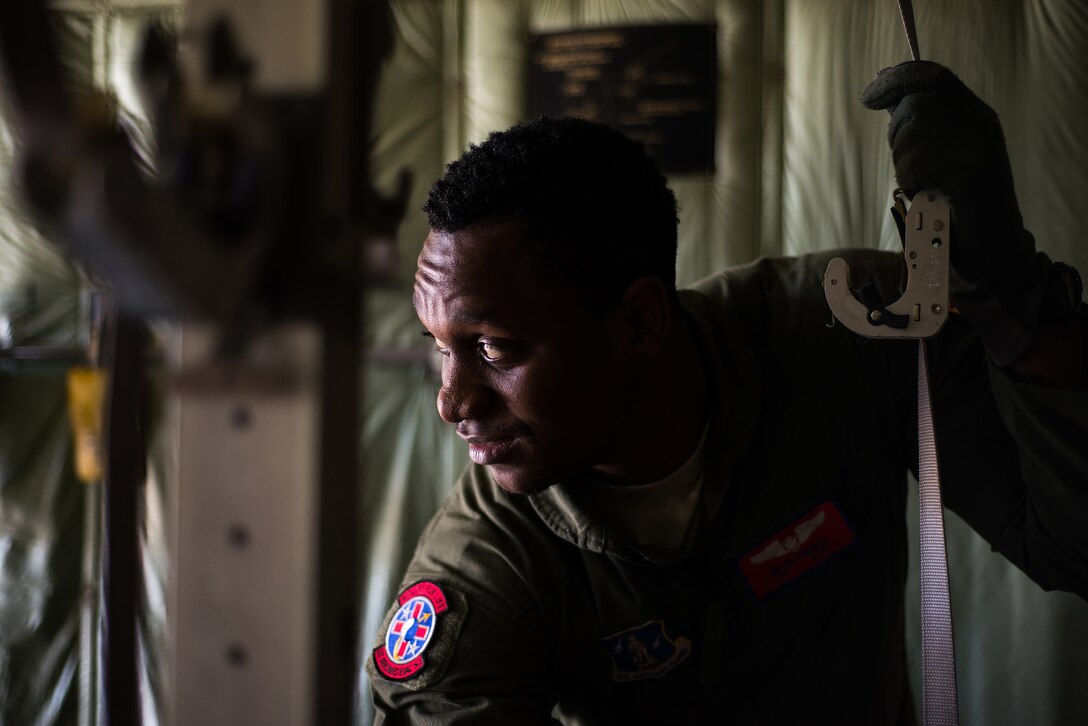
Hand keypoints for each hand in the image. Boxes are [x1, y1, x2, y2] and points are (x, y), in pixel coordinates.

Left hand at [862, 61, 1061, 365]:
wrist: (990, 250)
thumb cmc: (954, 208)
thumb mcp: (936, 158)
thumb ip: (916, 126)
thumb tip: (883, 93)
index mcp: (974, 115)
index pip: (931, 75)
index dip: (897, 80)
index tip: (869, 95)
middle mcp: (979, 121)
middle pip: (914, 106)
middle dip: (901, 139)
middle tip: (919, 170)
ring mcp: (977, 143)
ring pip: (910, 139)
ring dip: (907, 167)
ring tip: (930, 187)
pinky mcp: (970, 168)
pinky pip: (915, 166)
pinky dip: (914, 185)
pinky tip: (933, 197)